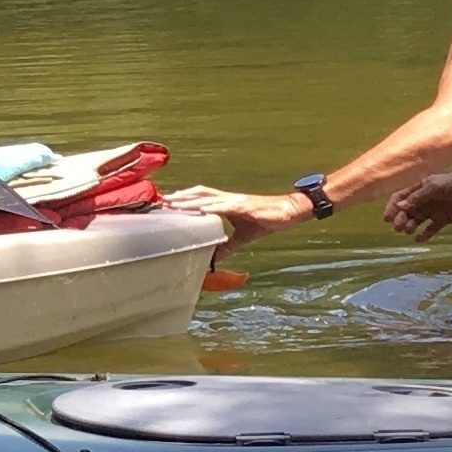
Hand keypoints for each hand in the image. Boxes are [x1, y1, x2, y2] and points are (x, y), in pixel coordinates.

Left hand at [165, 183, 315, 245]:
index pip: (200, 198)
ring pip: (208, 198)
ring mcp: (236, 201)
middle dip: (181, 197)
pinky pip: (226, 206)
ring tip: (174, 204)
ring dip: (190, 200)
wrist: (289, 212)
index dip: (184, 199)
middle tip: (162, 201)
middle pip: (199, 194)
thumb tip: (215, 256)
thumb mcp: (244, 235)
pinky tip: (201, 209)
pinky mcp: (246, 206)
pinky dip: (212, 207)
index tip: (167, 203)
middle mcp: (228, 199)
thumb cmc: (267, 219)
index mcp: (226, 203)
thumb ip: (229, 245)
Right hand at [384, 168, 451, 240]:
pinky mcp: (444, 219)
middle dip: (401, 218)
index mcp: (420, 188)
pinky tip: (419, 238)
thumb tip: (400, 206)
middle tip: (399, 227)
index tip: (388, 218)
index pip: (401, 197)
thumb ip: (417, 197)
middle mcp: (424, 199)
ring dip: (410, 225)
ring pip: (416, 220)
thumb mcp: (434, 187)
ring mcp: (433, 210)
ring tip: (410, 230)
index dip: (393, 207)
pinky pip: (431, 228)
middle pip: (407, 210)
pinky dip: (424, 234)